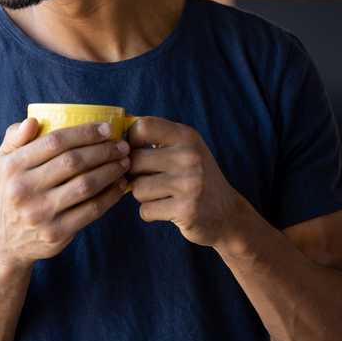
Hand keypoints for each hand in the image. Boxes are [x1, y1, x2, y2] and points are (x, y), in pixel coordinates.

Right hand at [0, 118, 130, 266]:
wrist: (5, 241)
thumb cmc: (11, 191)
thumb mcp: (2, 162)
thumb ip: (15, 138)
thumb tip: (33, 121)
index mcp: (12, 167)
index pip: (54, 142)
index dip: (85, 133)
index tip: (107, 128)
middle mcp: (23, 190)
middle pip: (73, 162)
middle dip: (103, 150)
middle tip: (122, 146)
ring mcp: (40, 213)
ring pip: (86, 185)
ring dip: (111, 171)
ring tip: (125, 162)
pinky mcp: (56, 233)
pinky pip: (91, 210)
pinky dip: (110, 195)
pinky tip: (120, 185)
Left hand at [125, 117, 244, 247]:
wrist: (227, 214)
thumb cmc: (196, 179)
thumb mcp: (186, 150)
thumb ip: (157, 140)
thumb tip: (114, 138)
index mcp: (187, 136)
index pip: (142, 126)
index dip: (131, 141)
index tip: (137, 152)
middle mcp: (189, 156)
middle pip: (134, 160)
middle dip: (134, 174)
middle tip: (148, 180)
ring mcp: (189, 183)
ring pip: (137, 188)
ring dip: (143, 195)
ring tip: (161, 195)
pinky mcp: (186, 209)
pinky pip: (145, 210)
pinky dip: (151, 213)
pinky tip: (168, 209)